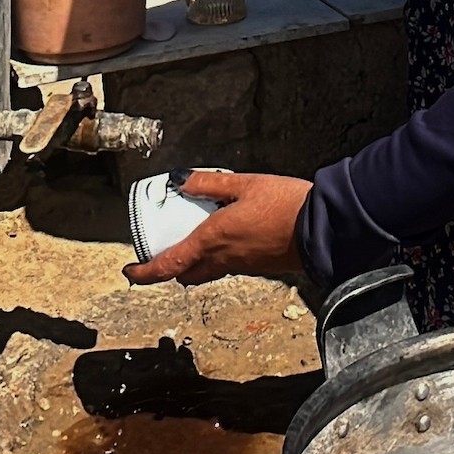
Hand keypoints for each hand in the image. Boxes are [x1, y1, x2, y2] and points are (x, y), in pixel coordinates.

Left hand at [124, 171, 311, 285]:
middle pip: (186, 273)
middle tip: (164, 250)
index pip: (168, 265)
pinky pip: (229, 266)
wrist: (323, 227)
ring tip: (197, 237)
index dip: (144, 272)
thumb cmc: (286, 205)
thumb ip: (211, 183)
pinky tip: (230, 235)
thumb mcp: (245, 184)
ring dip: (195, 261)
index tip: (130, 271)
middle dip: (170, 267)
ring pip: (208, 271)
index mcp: (213, 240)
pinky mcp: (259, 267)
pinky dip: (219, 257)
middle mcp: (223, 259)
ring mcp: (242, 266)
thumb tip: (180, 180)